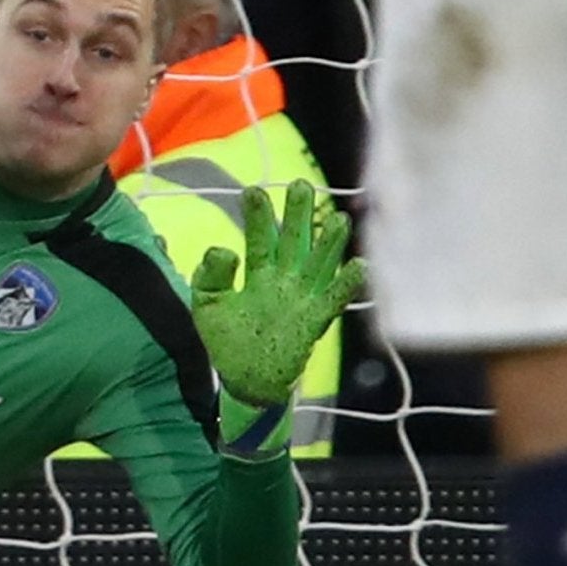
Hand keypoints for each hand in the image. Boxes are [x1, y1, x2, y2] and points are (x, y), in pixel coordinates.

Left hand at [190, 180, 364, 408]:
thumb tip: (221, 249)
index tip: (253, 191)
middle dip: (298, 215)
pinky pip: (333, 300)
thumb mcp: (207, 306)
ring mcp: (301, 298)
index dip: (257, 216)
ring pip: (318, 264)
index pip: (259, 239)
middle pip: (293, 242)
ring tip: (338, 218)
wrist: (246, 380)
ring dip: (329, 243)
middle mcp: (283, 280)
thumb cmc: (227, 340)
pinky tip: (359, 265)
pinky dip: (346, 284)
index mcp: (257, 272)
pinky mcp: (314, 321)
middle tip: (301, 185)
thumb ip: (210, 277)